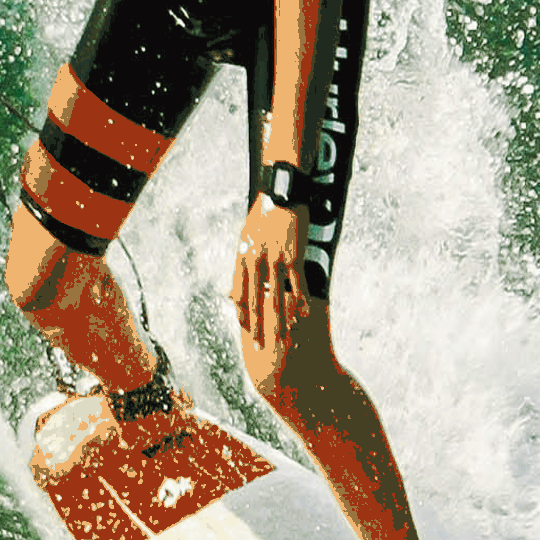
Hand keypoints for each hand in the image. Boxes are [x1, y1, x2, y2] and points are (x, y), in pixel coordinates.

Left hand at [229, 196, 305, 348]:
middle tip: (261, 346)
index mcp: (242, 256)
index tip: (245, 330)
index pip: (239, 293)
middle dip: (259, 326)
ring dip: (280, 320)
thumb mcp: (245, 235)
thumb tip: (236, 278)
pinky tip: (304, 315)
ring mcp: (275, 260)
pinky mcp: (294, 256)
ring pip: (277, 297)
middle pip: (256, 301)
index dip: (243, 313)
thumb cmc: (262, 213)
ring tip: (283, 339)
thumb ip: (242, 259)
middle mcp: (256, 261)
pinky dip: (301, 301)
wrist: (281, 192)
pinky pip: (297, 284)